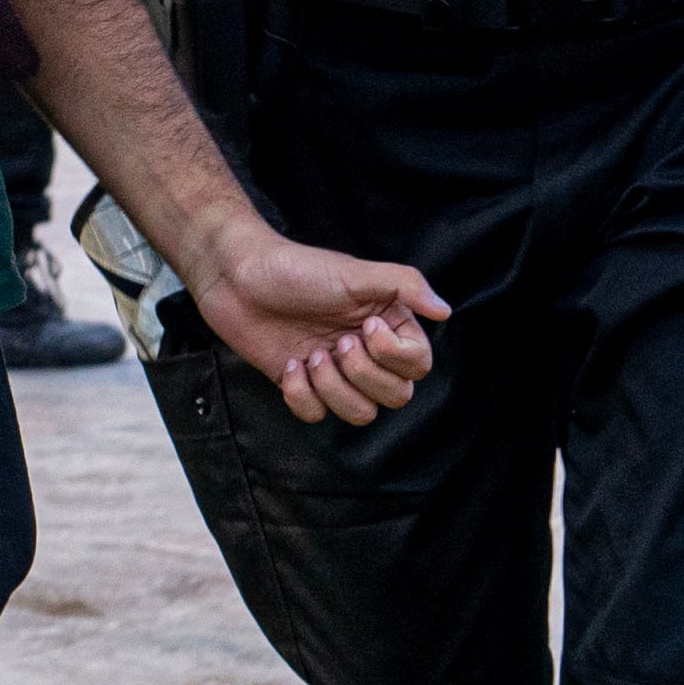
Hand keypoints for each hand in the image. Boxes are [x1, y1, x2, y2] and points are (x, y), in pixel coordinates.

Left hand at [191, 215, 446, 423]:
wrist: (237, 277)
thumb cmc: (297, 268)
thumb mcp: (356, 272)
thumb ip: (405, 284)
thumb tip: (446, 310)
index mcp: (385, 324)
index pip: (418, 365)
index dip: (395, 357)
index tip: (365, 328)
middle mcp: (365, 350)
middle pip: (396, 396)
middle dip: (364, 375)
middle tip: (336, 342)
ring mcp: (334, 370)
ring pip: (360, 413)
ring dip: (334, 388)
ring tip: (311, 355)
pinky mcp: (301, 384)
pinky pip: (317, 415)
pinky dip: (302, 395)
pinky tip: (290, 365)